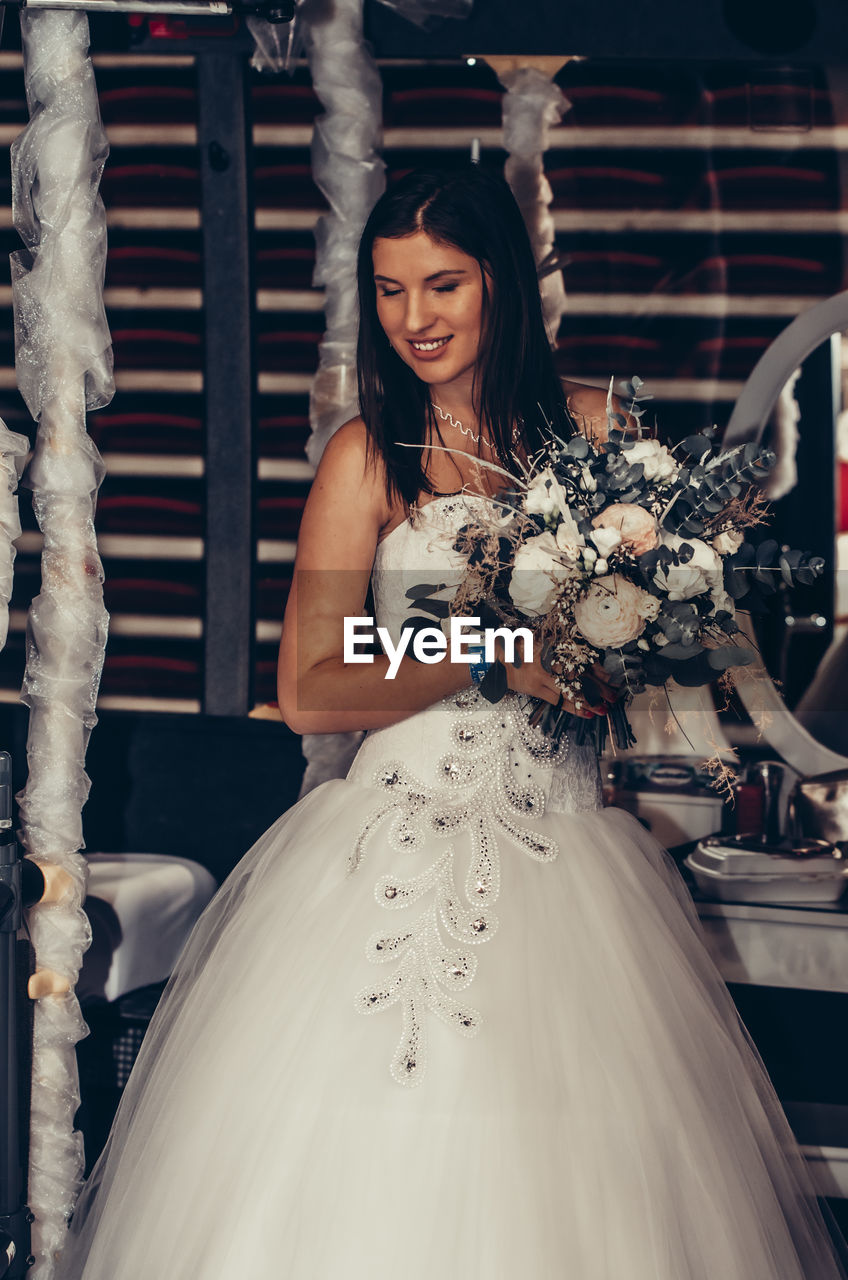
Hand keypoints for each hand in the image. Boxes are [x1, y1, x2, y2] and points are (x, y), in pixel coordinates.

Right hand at [494, 639, 617, 718]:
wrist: (494, 659)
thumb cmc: (517, 648)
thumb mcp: (540, 640)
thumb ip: (558, 647)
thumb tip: (585, 659)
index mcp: (552, 647)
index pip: (580, 660)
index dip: (597, 670)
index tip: (609, 677)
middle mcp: (549, 661)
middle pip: (579, 677)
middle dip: (598, 688)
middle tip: (614, 696)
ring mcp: (542, 677)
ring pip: (570, 692)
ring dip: (589, 702)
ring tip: (603, 709)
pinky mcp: (535, 690)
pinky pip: (557, 701)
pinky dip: (573, 708)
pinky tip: (586, 714)